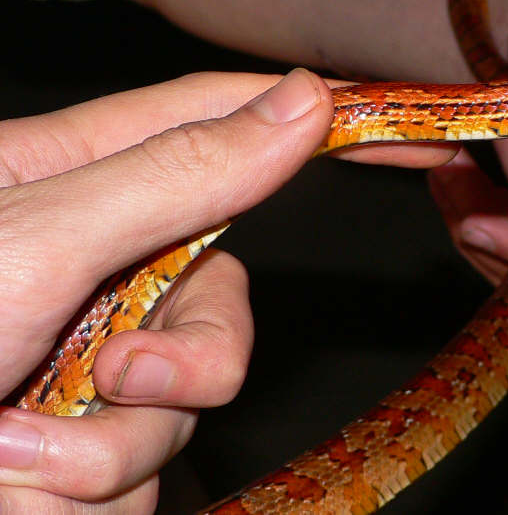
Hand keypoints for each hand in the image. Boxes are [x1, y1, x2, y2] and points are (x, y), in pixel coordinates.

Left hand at [0, 70, 453, 511]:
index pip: (219, 123)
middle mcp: (87, 269)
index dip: (308, 119)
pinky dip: (84, 493)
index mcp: (70, 182)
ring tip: (7, 458)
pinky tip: (12, 486)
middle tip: (119, 380)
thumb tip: (302, 100)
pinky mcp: (75, 448)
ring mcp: (81, 365)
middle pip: (220, 296)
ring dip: (108, 449)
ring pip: (183, 405)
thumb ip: (181, 173)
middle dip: (187, 358)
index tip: (399, 120)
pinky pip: (139, 475)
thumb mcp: (36, 241)